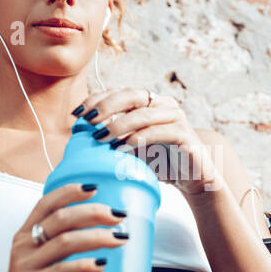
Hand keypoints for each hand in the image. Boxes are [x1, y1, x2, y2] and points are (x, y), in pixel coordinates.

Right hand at [0, 182, 128, 271]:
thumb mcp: (42, 262)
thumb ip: (60, 245)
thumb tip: (102, 231)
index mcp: (25, 234)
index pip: (46, 203)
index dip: (69, 192)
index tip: (95, 187)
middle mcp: (22, 245)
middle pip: (60, 218)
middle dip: (92, 213)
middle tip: (119, 217)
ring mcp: (24, 267)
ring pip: (64, 243)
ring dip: (96, 238)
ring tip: (120, 239)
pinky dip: (83, 266)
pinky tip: (101, 265)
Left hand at [71, 88, 220, 195]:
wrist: (193, 178)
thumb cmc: (161, 161)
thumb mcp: (132, 149)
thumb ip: (113, 139)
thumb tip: (80, 137)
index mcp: (149, 102)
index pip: (119, 93)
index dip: (97, 99)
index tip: (77, 113)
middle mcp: (163, 104)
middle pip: (131, 95)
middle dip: (106, 106)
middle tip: (87, 120)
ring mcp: (175, 117)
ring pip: (143, 113)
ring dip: (118, 125)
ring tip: (100, 138)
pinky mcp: (184, 134)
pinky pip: (158, 132)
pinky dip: (138, 139)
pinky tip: (122, 148)